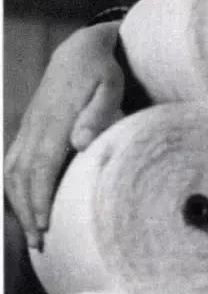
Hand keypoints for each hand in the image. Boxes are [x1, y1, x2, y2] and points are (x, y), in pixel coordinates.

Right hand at [4, 21, 123, 248]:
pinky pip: (12, 160)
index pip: (40, 167)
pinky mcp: (29, 127)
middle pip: (21, 175)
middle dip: (27, 210)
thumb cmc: (102, 72)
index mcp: (54, 122)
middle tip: (39, 243)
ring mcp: (28, 127)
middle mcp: (35, 127)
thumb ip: (99, 113)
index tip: (44, 226)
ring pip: (11, 170)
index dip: (39, 198)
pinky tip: (23, 205)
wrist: (81, 50)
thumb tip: (80, 143)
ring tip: (32, 232)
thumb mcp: (109, 86)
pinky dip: (14, 186)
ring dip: (18, 202)